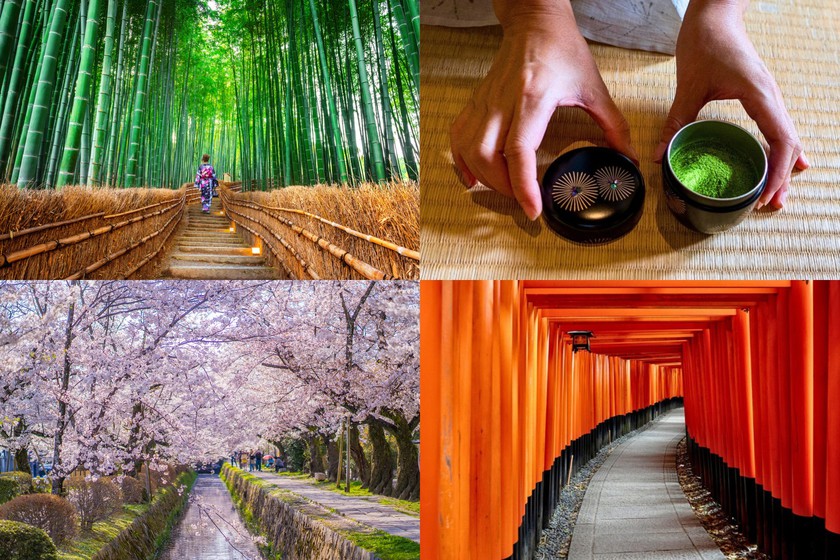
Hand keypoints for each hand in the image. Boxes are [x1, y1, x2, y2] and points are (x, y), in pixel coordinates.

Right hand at [450, 2, 637, 219]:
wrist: (534, 21)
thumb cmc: (561, 48)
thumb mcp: (593, 86)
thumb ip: (612, 124)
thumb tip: (627, 155)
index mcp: (533, 97)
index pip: (519, 151)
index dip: (523, 186)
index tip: (533, 209)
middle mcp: (503, 101)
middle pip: (487, 156)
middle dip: (503, 188)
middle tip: (523, 200)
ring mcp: (485, 102)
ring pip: (469, 150)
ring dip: (483, 178)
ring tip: (504, 189)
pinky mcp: (476, 102)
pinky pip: (458, 137)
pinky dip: (461, 162)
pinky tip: (472, 177)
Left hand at [654, 0, 807, 208]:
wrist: (715, 14)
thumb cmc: (706, 42)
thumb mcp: (688, 85)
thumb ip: (676, 121)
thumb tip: (660, 155)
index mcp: (759, 96)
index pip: (780, 140)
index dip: (777, 171)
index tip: (768, 195)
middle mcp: (771, 97)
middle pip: (789, 144)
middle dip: (782, 177)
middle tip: (772, 206)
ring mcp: (769, 96)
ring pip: (786, 136)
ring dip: (783, 166)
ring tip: (776, 195)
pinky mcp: (761, 95)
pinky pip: (777, 127)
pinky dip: (779, 150)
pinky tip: (779, 165)